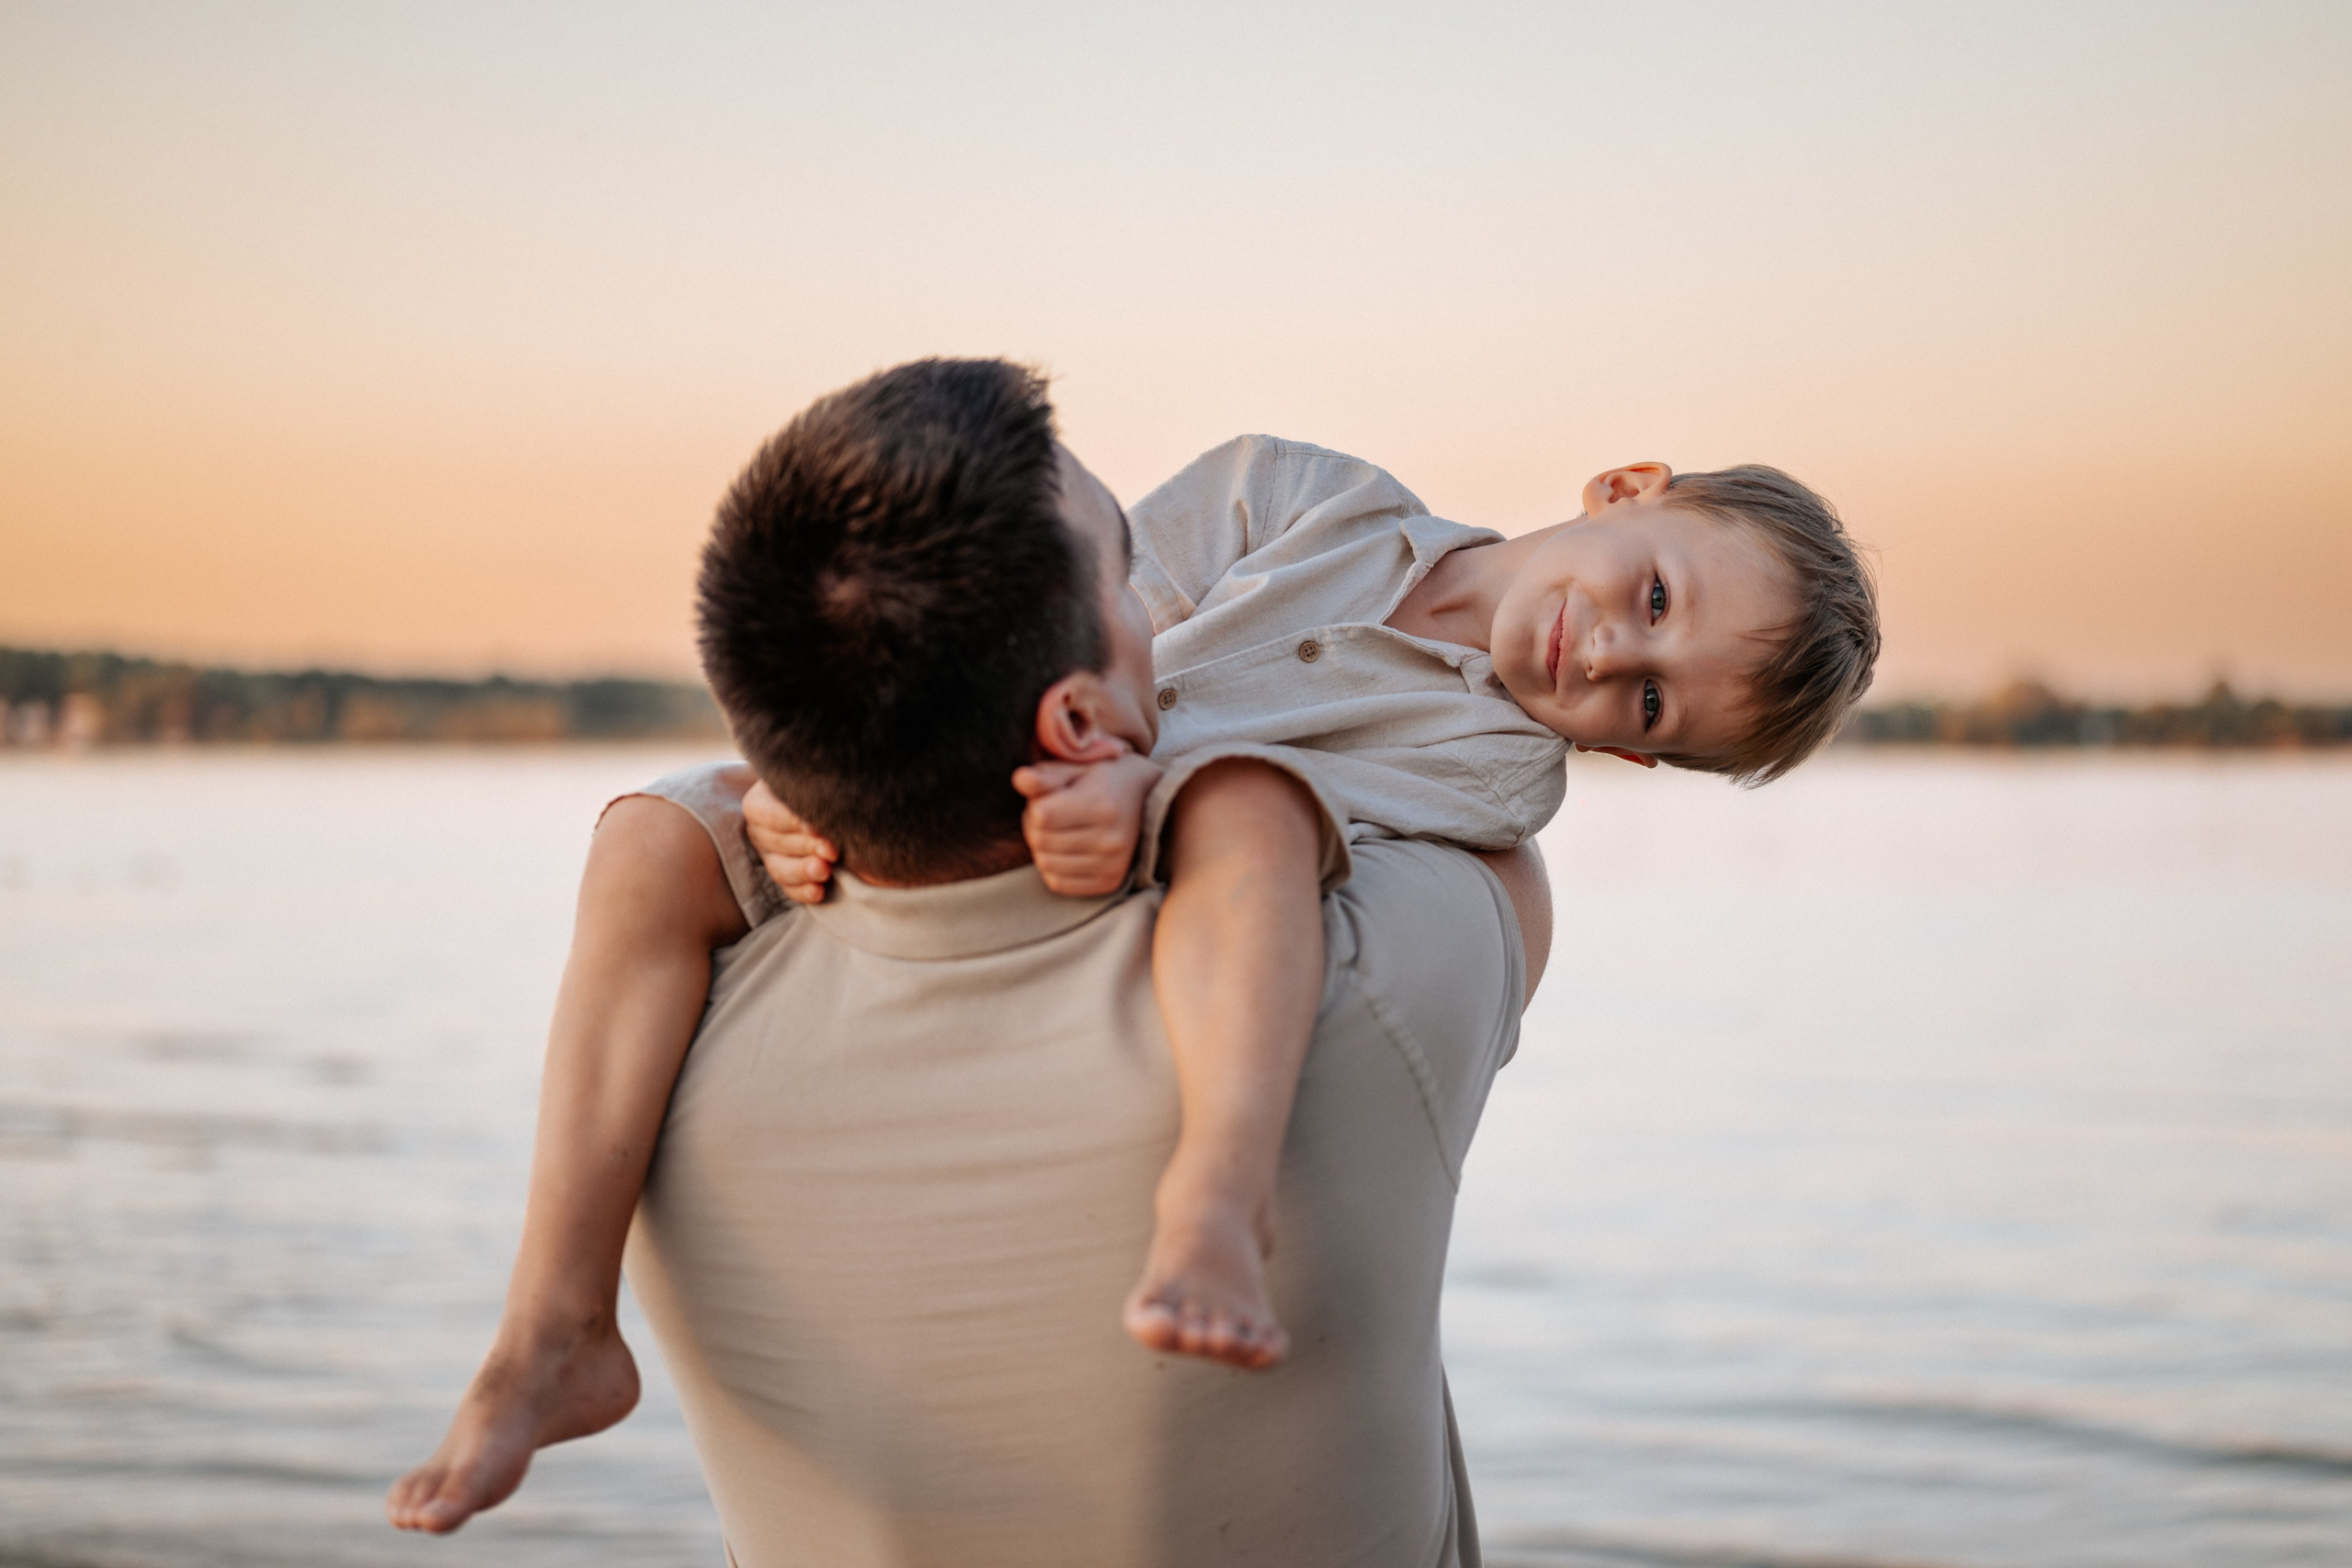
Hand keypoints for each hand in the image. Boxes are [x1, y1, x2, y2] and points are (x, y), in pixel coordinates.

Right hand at [744, 779, 836, 903]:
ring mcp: (769, 856)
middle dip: (806, 847)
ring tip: (825, 871)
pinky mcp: (785, 876)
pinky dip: (804, 892)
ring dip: (803, 871)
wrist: (830, 801)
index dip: (791, 821)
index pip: (767, 813)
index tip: (816, 827)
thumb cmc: (819, 784)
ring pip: (779, 869)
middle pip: (777, 843)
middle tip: (832, 850)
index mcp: (759, 802)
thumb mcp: (813, 780)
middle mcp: (759, 830)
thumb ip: (812, 788)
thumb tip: (827, 798)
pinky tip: (819, 891)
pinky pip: (789, 889)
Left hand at [1012, 749, 1162, 896]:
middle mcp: (1111, 839)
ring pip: (1045, 864)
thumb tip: (1020, 778)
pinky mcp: (1109, 882)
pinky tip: (1064, 851)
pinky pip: (1059, 883)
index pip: (1041, 816)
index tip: (1046, 798)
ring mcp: (1112, 864)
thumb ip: (1046, 775)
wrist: (1148, 800)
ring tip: (1057, 832)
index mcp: (1102, 806)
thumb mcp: (1078, 768)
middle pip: (1040, 841)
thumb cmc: (1105, 779)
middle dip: (1034, 827)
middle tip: (1049, 815)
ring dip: (1041, 848)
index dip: (1034, 806)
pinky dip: (1052, 868)